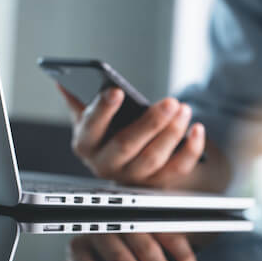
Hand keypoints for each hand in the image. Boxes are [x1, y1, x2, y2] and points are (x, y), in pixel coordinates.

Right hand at [58, 85, 205, 188]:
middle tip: (170, 102)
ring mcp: (133, 176)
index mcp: (86, 144)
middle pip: (127, 144)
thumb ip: (79, 99)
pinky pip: (177, 168)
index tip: (116, 91)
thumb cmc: (107, 134)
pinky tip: (197, 129)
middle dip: (151, 122)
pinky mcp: (157, 182)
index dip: (103, 110)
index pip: (92, 127)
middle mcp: (107, 164)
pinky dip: (190, 150)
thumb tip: (64, 78)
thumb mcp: (89, 117)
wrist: (127, 163)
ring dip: (172, 133)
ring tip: (184, 109)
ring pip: (154, 157)